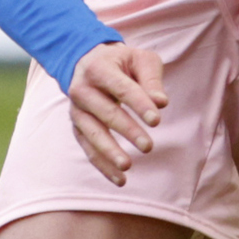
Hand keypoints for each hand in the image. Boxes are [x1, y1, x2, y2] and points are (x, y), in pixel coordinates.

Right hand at [66, 36, 164, 182]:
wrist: (88, 62)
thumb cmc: (122, 62)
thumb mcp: (140, 59)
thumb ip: (151, 79)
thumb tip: (161, 103)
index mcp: (99, 68)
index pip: (122, 89)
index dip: (139, 105)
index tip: (157, 120)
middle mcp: (82, 90)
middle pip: (106, 114)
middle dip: (128, 131)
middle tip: (148, 146)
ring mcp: (76, 110)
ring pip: (93, 134)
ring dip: (109, 152)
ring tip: (128, 166)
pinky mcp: (77, 127)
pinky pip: (88, 148)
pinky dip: (102, 165)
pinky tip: (120, 179)